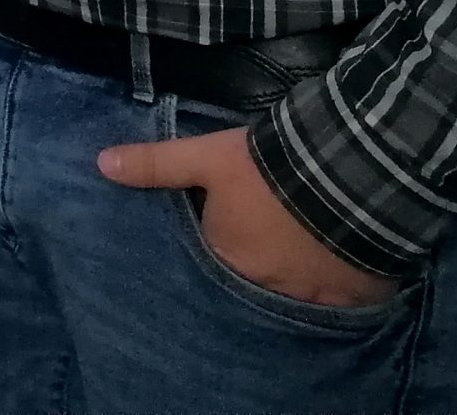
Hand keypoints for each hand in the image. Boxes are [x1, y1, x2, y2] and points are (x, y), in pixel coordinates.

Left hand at [99, 124, 399, 308]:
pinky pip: (341, 298)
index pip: (215, 259)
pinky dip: (336, 283)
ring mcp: (312, 298)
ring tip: (303, 248)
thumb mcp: (206, 158)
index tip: (232, 229)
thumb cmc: (265, 168)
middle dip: (259, 263)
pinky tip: (338, 263)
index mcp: (227, 259)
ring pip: (297, 291)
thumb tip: (101, 164)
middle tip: (270, 239)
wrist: (347, 173)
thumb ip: (156, 165)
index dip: (224, 242)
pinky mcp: (355, 298)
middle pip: (255, 279)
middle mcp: (265, 289)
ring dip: (296, 274)